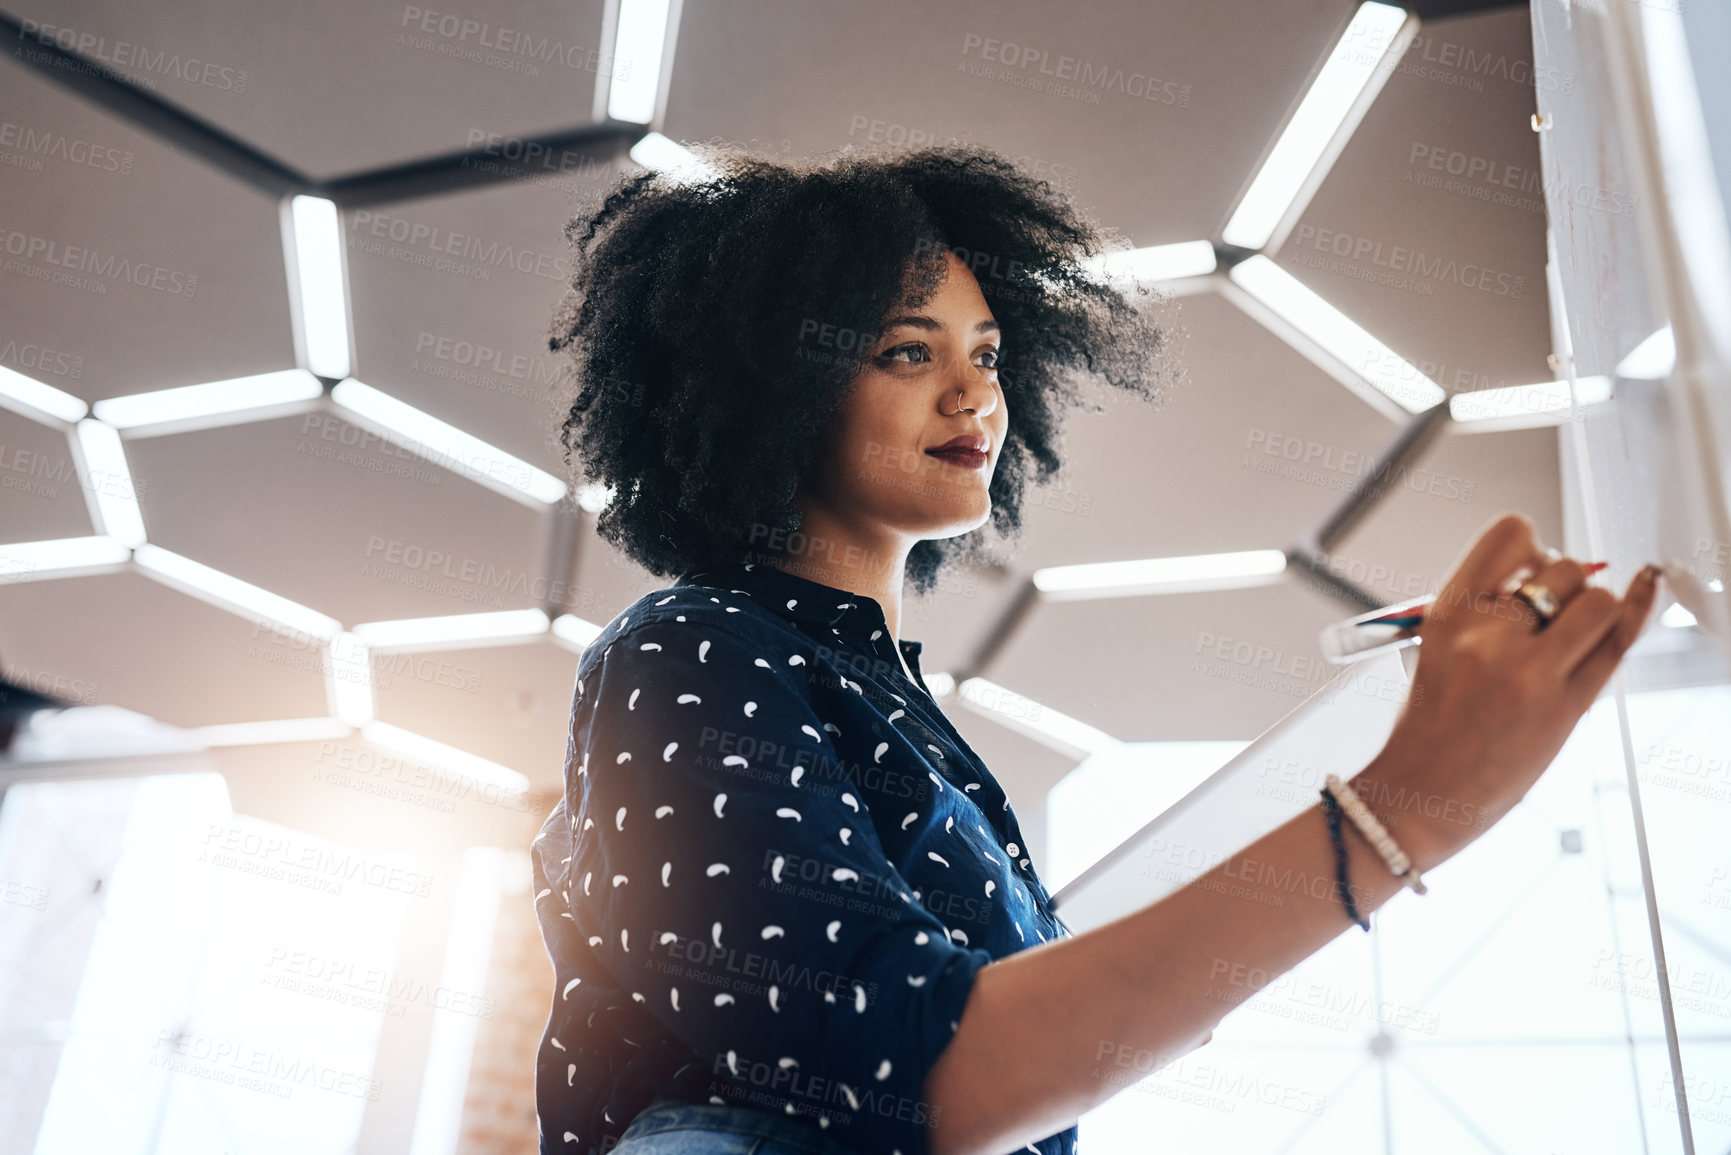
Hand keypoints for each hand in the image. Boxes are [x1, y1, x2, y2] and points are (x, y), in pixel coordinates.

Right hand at [1356, 513, 1660, 869]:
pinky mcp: (1564, 706)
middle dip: (1568, 586)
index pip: (1510, 536)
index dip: (1534, 545)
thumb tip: (1548, 583)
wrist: (1423, 794)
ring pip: (1598, 602)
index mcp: (1448, 613)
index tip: (1533, 568)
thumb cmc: (1430, 729)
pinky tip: (1641, 595)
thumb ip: (1487, 613)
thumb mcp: (1438, 651)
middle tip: (1555, 617)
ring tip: (1574, 641)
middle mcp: (1486, 634)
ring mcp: (1527, 670)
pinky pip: (1617, 644)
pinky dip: (1635, 615)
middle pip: (1563, 569)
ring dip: (1595, 613)